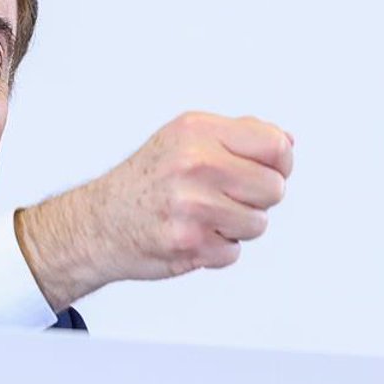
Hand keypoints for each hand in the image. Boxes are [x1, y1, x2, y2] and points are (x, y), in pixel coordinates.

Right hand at [16, 112, 293, 310]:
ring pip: (258, 224)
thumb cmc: (144, 181)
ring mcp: (191, 204)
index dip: (280, 164)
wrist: (97, 223)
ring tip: (205, 217)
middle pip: (274, 188)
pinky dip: (216, 250)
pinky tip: (192, 236)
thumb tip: (286, 142)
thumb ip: (239, 135)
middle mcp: (194, 163)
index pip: (275, 146)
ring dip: (237, 228)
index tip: (267, 171)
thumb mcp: (185, 139)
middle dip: (257, 199)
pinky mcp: (188, 242)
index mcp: (198, 132)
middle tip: (226, 198)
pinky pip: (232, 252)